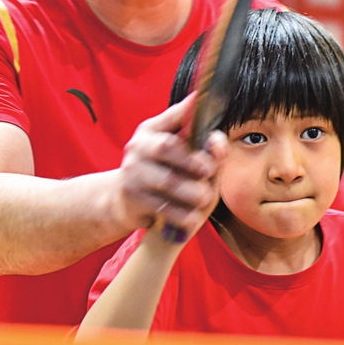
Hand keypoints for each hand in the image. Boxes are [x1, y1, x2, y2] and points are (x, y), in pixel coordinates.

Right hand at [115, 96, 224, 237]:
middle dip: (193, 162)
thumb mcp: (174, 147)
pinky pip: (164, 207)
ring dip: (193, 192)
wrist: (123, 200)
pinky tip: (194, 218)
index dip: (194, 135)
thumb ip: (200, 141)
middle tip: (211, 173)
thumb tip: (220, 140)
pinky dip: (183, 215)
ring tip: (205, 198)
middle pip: (166, 148)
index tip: (212, 152)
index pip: (172, 126)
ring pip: (168, 181)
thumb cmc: (159, 169)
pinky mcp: (131, 199)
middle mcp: (136, 149)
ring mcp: (132, 174)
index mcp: (149, 131)